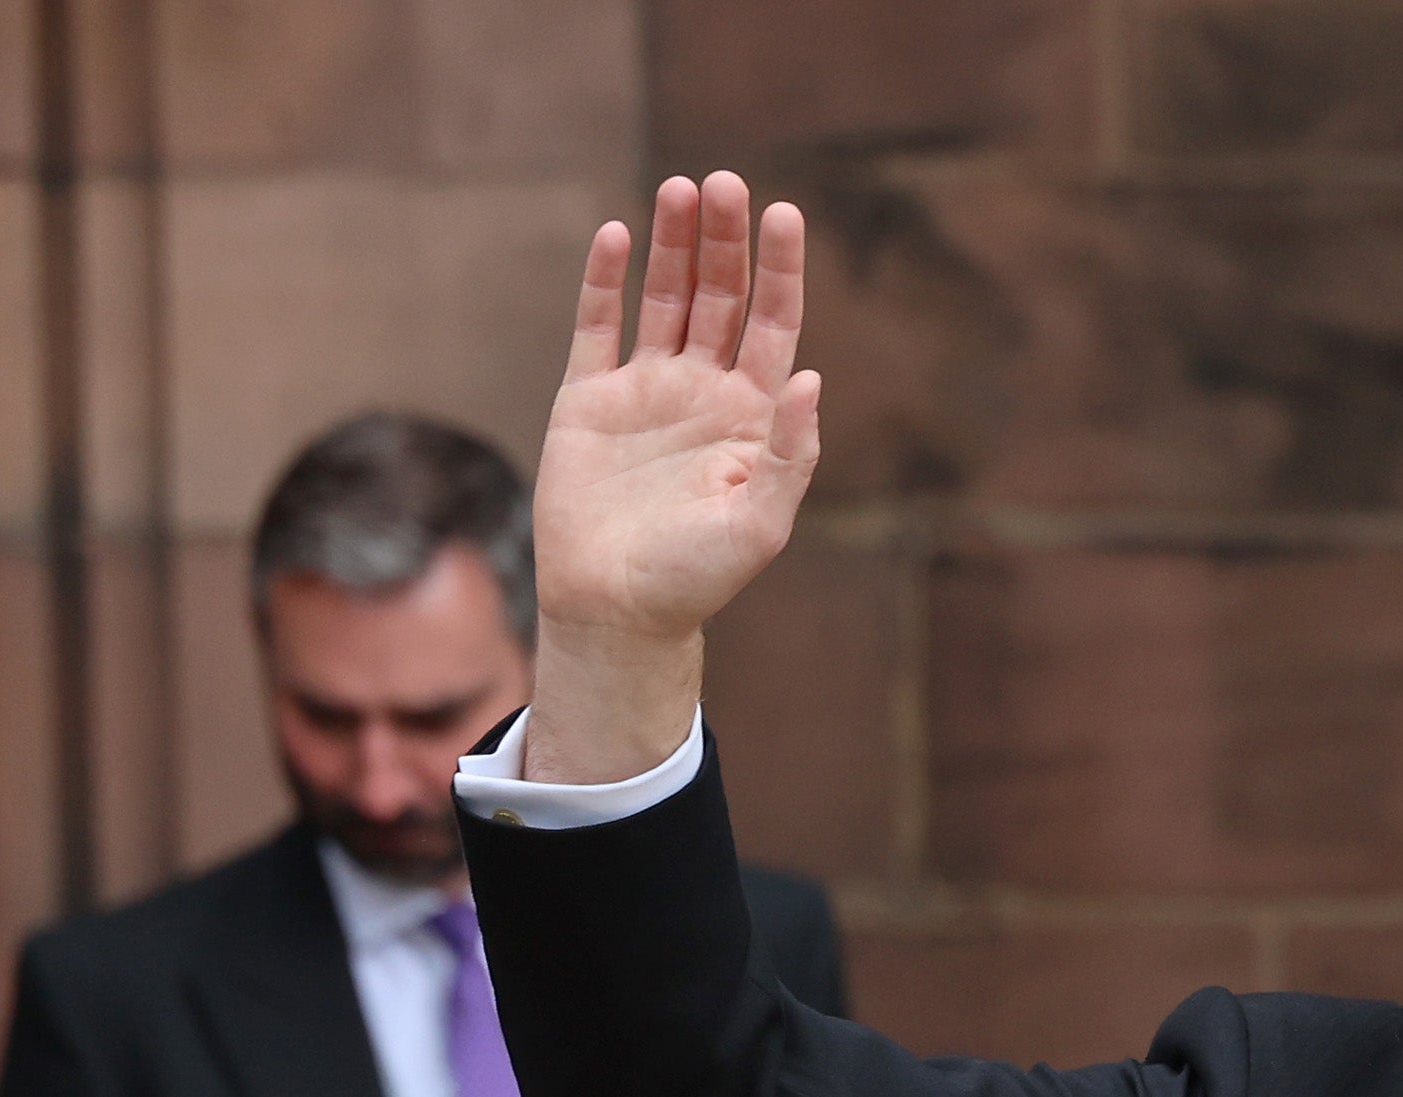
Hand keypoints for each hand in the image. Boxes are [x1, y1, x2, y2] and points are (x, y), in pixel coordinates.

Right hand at [522, 171, 820, 782]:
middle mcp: (704, 393)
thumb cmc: (697, 578)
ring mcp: (646, 390)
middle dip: (725, 240)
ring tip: (682, 187)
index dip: (780, 270)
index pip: (773, 325)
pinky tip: (617, 234)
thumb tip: (813, 380)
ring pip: (666, 297)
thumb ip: (790, 455)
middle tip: (725, 181)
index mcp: (753, 418)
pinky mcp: (589, 397)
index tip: (784, 213)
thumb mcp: (761, 524)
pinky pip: (598, 324)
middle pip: (720, 297)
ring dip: (674, 243)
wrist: (617, 608)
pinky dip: (605, 279)